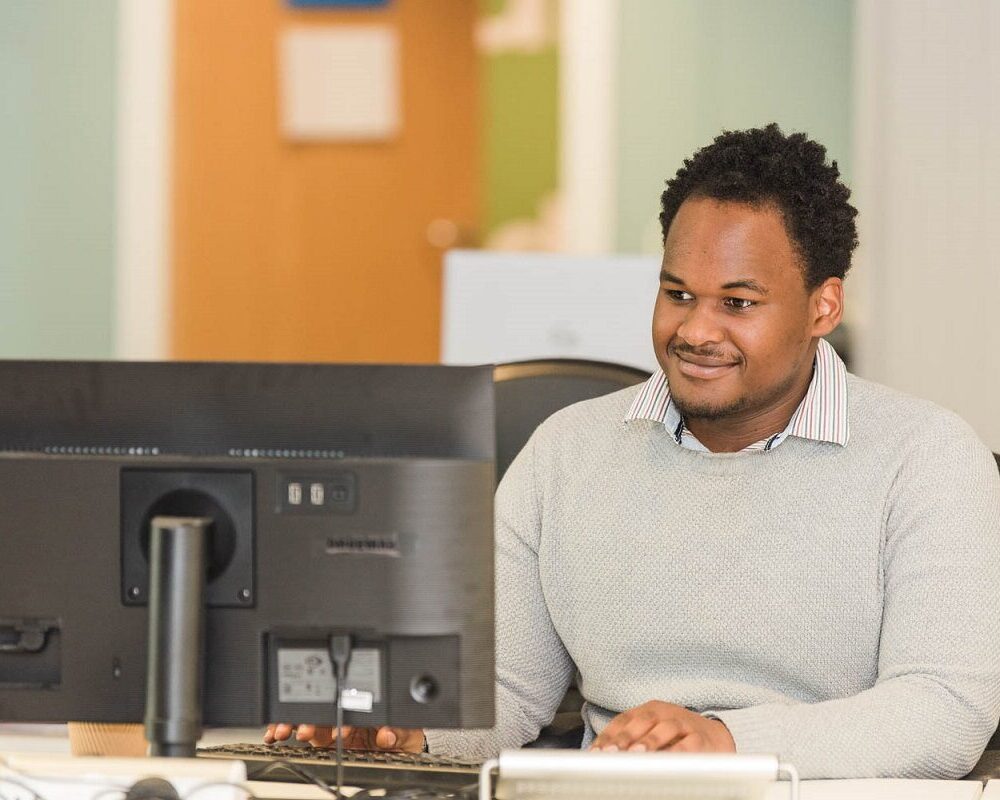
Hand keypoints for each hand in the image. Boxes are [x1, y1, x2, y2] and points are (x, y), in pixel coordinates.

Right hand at [264, 722, 424, 751]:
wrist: (403, 747)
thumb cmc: (404, 733)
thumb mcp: (408, 732)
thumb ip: (398, 732)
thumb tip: (387, 734)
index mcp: (364, 704)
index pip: (347, 706)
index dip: (338, 717)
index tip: (336, 732)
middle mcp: (345, 712)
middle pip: (321, 711)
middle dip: (305, 718)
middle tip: (298, 729)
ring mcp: (333, 724)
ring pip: (307, 720)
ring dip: (292, 723)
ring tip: (282, 731)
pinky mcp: (325, 738)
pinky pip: (303, 734)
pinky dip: (286, 730)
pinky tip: (275, 733)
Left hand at [590, 701, 734, 752]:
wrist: (715, 737)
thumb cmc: (675, 738)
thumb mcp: (651, 735)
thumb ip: (630, 743)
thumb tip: (602, 759)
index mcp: (648, 711)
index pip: (623, 720)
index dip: (608, 736)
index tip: (596, 753)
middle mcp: (664, 713)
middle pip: (642, 720)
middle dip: (625, 737)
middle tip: (611, 753)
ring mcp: (684, 723)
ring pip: (665, 728)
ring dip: (650, 741)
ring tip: (636, 754)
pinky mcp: (701, 739)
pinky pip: (689, 744)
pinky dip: (677, 752)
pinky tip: (666, 762)